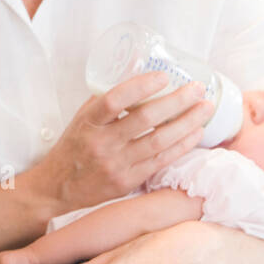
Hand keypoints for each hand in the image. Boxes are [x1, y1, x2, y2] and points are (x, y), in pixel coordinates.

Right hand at [24, 72, 212, 215]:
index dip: (140, 87)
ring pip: (159, 141)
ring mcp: (116, 165)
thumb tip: (139, 80)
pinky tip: (196, 133)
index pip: (114, 100)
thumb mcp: (82, 119)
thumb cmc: (74, 147)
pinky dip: (182, 145)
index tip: (163, 76)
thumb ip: (106, 103)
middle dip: (176, 101)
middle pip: (144, 119)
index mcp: (88, 123)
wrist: (58, 188)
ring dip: (187, 123)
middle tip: (196, 89)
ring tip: (205, 108)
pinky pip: (161, 161)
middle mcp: (102, 144)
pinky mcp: (128, 181)